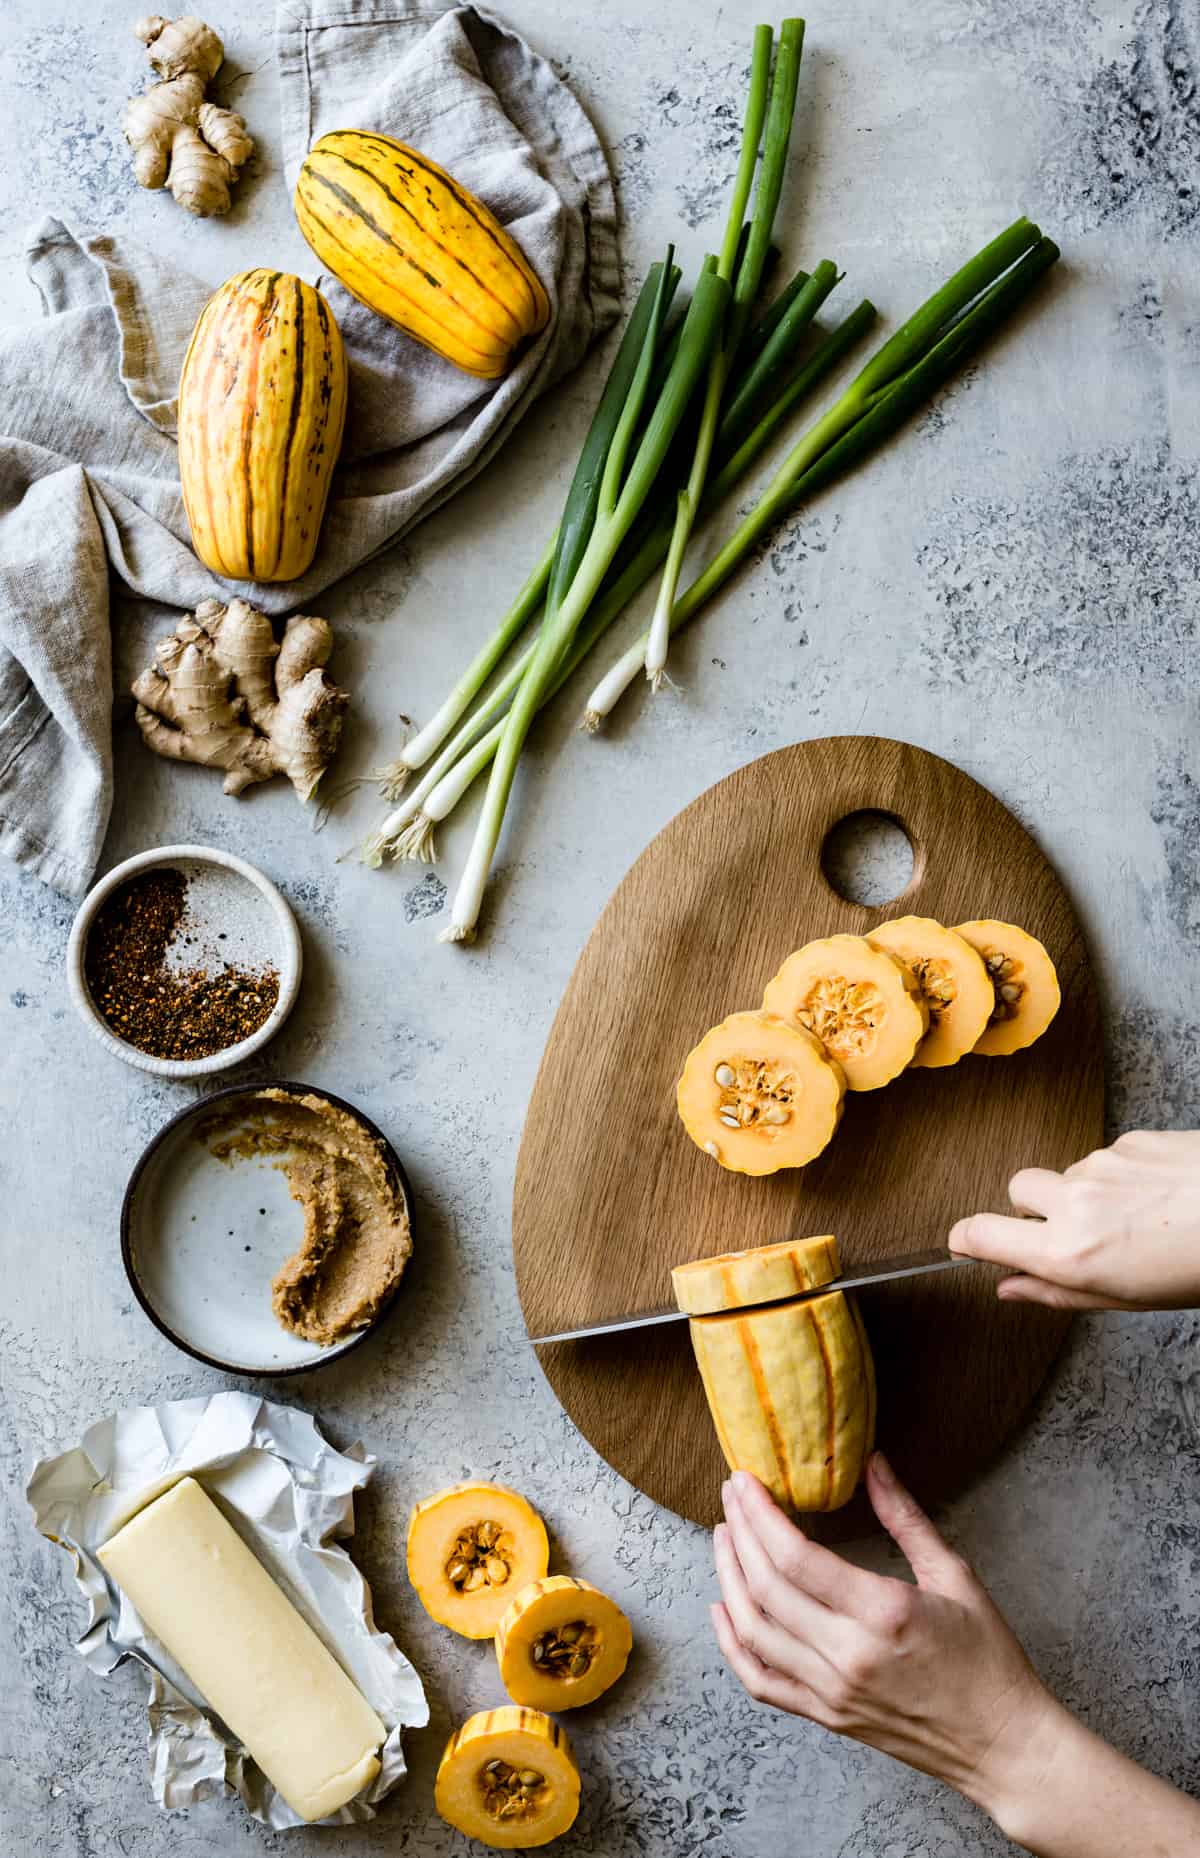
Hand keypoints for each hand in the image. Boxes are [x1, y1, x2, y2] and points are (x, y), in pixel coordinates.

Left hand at [711, 1458, 1056, 1815]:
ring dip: (729, 1580)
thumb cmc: (987, 1658)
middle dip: (740, 1534)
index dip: (761, 1514)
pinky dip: (732, 1646)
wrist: (1003, 1744)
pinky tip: (723, 1609)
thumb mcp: (954, 1575)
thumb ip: (905, 1517)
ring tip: (723, 1538)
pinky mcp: (827, 1717)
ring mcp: (832, 1692)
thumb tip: (872, 1462)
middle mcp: (849, 1655)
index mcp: (883, 1613)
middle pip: (766, 1588)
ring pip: (754, 1632)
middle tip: (730, 1496)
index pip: (797, 1557)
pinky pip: (762, 1682)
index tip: (744, 1481)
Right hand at [949, 1130, 1199, 1309]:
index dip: (963, 1238)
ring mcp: (1102, 1164)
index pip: (980, 1232)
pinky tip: (1157, 1196)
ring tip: (1136, 1219)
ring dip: (1086, 1194)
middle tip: (1073, 1234)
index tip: (964, 1243)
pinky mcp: (1130, 1139)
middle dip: (1033, 1209)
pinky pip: (1107, 1157)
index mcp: (1068, 1252)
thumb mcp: (1126, 1297)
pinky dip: (1121, 1177)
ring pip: (1069, 1174)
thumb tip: (1009, 1289)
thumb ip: (1056, 1292)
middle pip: (1018, 1190)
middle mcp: (1075, 1202)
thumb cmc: (1198, 1265)